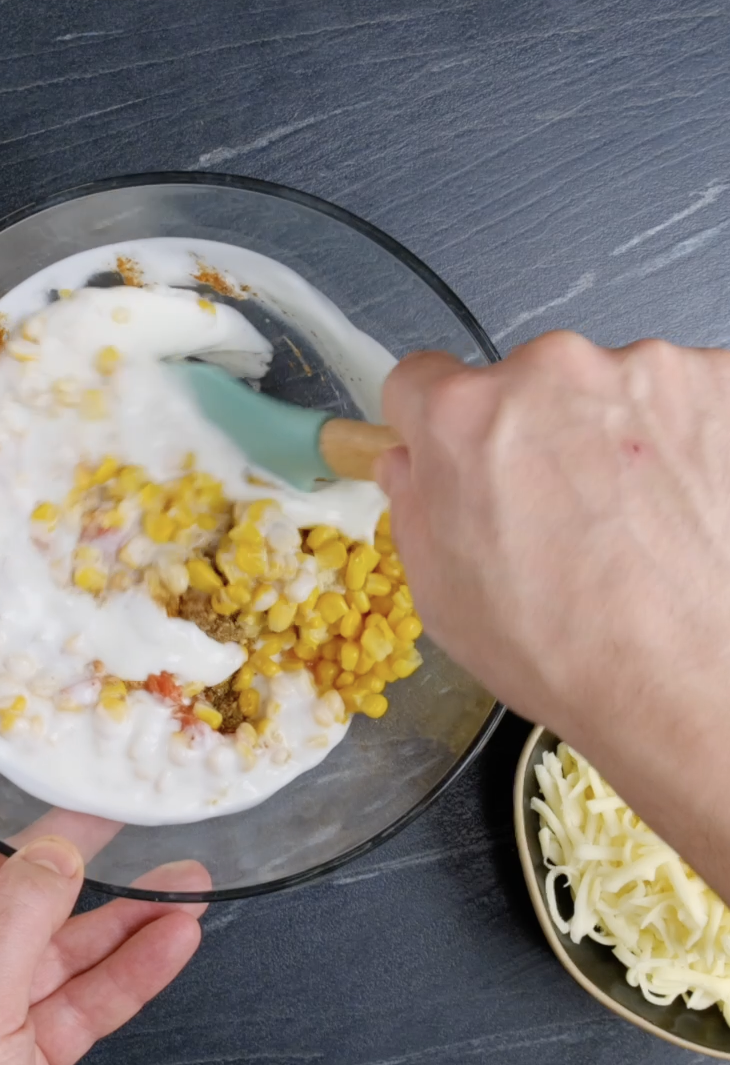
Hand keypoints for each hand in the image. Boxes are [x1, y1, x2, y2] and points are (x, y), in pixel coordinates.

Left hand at [0, 640, 208, 1064]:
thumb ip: (12, 925)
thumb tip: (61, 847)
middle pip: (0, 874)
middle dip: (63, 838)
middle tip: (110, 792)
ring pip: (61, 936)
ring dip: (123, 904)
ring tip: (182, 868)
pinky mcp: (28, 1051)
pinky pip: (88, 995)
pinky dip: (134, 966)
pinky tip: (176, 934)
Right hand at [376, 332, 729, 891]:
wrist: (685, 686)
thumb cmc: (561, 650)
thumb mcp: (438, 589)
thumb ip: (413, 501)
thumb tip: (413, 463)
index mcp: (463, 417)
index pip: (417, 380)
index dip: (426, 425)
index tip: (450, 454)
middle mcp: (549, 371)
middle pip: (517, 386)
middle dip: (525, 436)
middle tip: (551, 512)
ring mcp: (645, 371)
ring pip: (601, 393)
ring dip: (604, 438)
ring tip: (627, 524)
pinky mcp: (721, 384)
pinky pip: (675, 400)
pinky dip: (674, 442)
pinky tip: (677, 509)